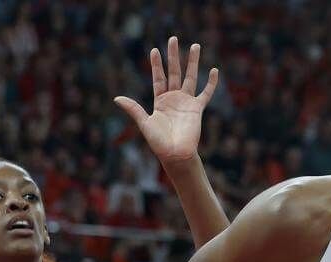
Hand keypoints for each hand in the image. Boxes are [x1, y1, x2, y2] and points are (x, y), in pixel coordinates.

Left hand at [114, 35, 219, 164]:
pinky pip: (205, 93)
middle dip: (173, 56)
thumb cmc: (158, 142)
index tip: (154, 50)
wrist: (175, 154)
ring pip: (190, 77)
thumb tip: (116, 98)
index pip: (158, 78)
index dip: (156, 65)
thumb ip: (133, 109)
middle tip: (173, 39)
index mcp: (160, 101)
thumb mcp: (144, 123)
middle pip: (173, 72)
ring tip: (194, 45)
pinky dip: (210, 83)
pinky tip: (214, 70)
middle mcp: (173, 99)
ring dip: (192, 62)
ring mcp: (186, 103)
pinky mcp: (197, 109)